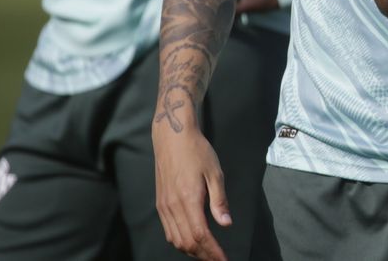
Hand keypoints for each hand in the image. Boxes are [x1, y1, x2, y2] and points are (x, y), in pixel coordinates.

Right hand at [152, 124, 230, 260]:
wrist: (172, 139)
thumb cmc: (197, 152)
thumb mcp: (215, 173)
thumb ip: (219, 201)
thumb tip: (226, 224)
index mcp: (188, 199)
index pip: (201, 235)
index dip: (213, 251)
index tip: (224, 259)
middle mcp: (173, 207)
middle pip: (187, 242)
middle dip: (204, 254)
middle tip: (218, 259)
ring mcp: (164, 207)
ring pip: (176, 239)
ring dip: (192, 251)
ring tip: (208, 253)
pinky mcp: (160, 204)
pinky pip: (169, 231)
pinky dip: (180, 241)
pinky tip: (191, 242)